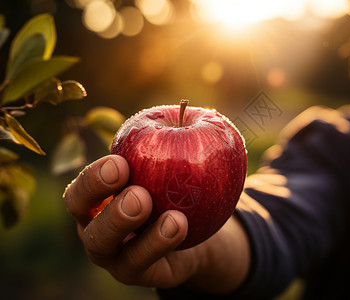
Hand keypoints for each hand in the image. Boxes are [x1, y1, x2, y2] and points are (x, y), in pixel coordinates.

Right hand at [63, 155, 249, 292]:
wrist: (193, 229)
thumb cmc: (174, 190)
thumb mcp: (171, 165)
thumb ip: (172, 141)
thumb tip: (188, 105)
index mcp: (96, 198)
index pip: (82, 188)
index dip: (95, 177)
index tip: (122, 163)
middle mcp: (95, 225)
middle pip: (84, 220)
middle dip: (106, 204)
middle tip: (138, 195)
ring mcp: (112, 253)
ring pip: (104, 246)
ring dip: (130, 228)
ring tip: (165, 215)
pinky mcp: (135, 273)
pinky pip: (143, 262)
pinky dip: (160, 243)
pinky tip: (180, 224)